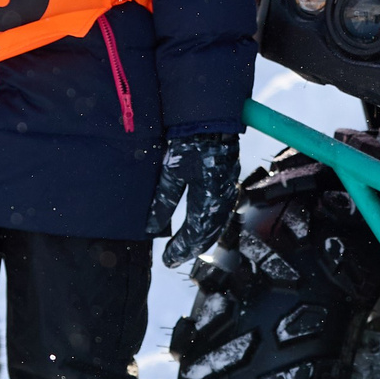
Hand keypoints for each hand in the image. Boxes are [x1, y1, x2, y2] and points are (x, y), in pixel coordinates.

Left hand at [151, 130, 240, 268]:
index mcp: (209, 200)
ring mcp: (228, 190)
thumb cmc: (190, 143)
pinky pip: (220, 212)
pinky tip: (200, 225)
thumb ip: (163, 202)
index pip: (194, 235)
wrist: (212, 119)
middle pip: (208, 234)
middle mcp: (222, 199)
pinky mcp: (227, 182)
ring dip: (201, 238)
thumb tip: (151, 228)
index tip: (167, 260)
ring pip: (216, 225)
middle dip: (191, 248)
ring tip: (186, 247)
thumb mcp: (171, 172)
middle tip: (174, 258)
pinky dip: (209, 224)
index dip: (180, 249)